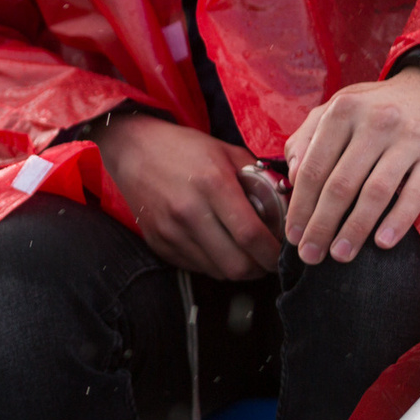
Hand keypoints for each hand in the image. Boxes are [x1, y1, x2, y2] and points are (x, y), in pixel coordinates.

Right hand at [95, 112, 282, 278]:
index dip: (273, 253)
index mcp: (213, 185)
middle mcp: (189, 212)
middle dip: (259, 269)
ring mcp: (170, 231)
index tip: (284, 255)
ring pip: (217, 271)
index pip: (251, 234)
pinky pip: (195, 267)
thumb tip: (286, 206)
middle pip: (235, 264)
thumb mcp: (228, 152)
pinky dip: (214, 265)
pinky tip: (220, 250)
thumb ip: (258, 179)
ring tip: (246, 256)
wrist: (133, 150)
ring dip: (238, 269)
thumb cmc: (184, 148)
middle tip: (268, 261)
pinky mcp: (158, 242)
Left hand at [282, 68, 419, 264]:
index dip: (300, 206)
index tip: (292, 236)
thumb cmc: (377, 108)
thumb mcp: (338, 109)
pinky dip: (397, 221)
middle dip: (321, 225)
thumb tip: (291, 177)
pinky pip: (415, 194)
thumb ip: (307, 138)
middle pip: (340, 185)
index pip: (313, 168)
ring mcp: (409, 138)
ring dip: (355, 229)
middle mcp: (375, 122)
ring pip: (375, 193)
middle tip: (310, 255)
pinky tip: (382, 243)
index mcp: (343, 112)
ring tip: (340, 255)